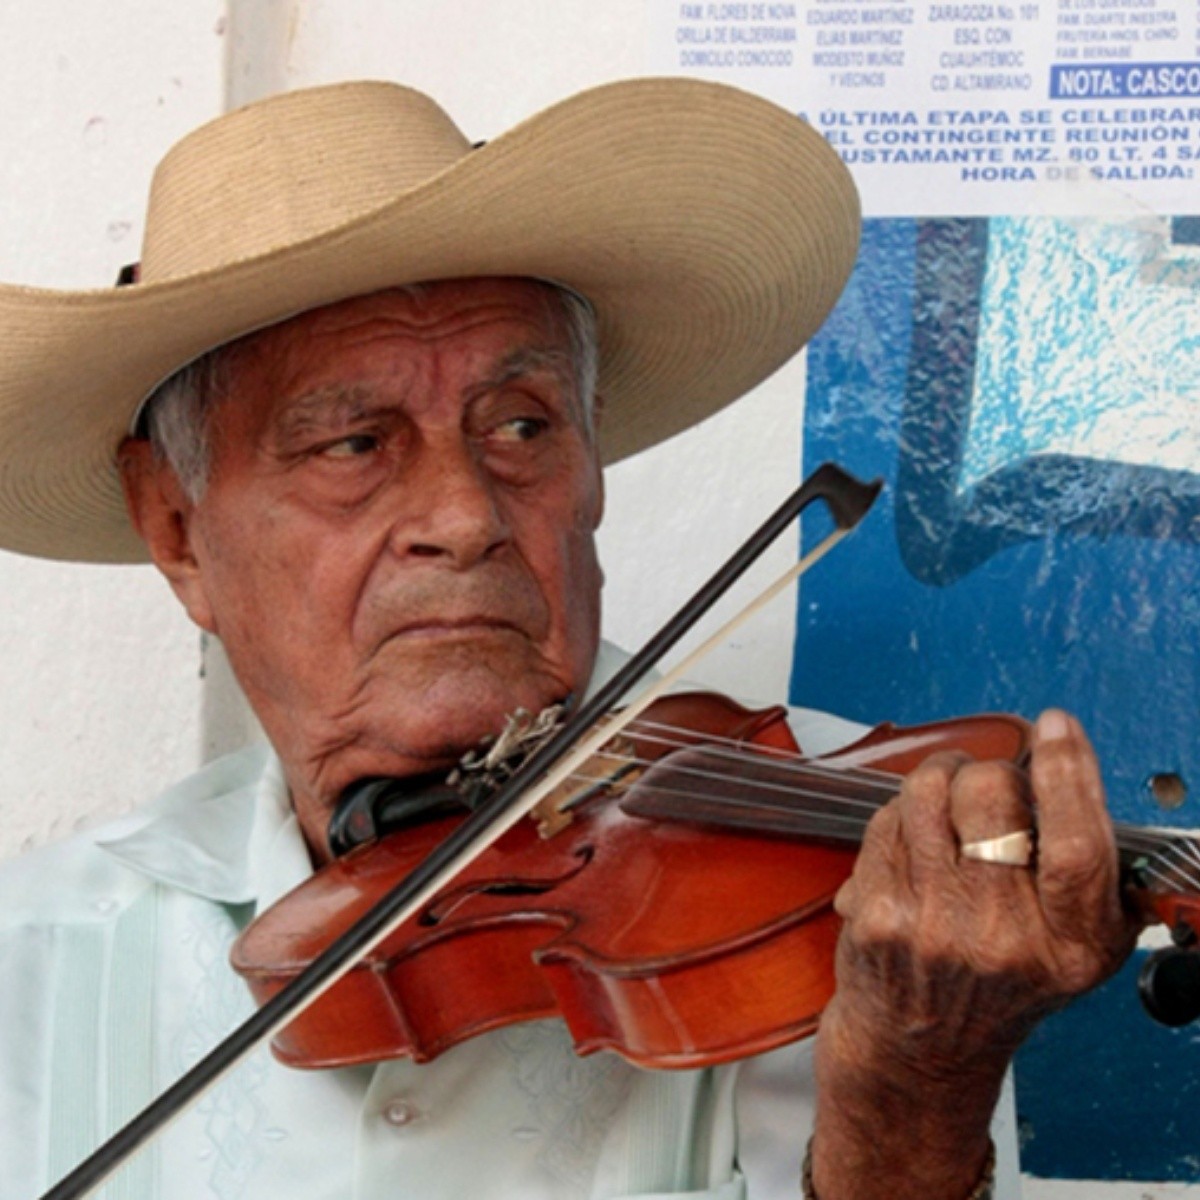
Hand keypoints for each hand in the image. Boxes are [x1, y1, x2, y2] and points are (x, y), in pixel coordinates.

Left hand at [810, 709, 1138, 1199]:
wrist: (919, 1048)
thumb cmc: (998, 984)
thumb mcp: (1074, 951)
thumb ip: (1095, 878)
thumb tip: (1077, 773)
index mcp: (1069, 945)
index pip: (1076, 843)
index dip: (1069, 772)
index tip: (1058, 728)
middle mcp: (1002, 939)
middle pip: (992, 797)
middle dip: (990, 772)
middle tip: (990, 787)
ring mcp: (932, 926)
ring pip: (929, 792)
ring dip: (940, 777)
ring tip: (949, 801)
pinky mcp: (878, 914)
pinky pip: (889, 818)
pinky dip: (902, 814)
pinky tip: (915, 841)